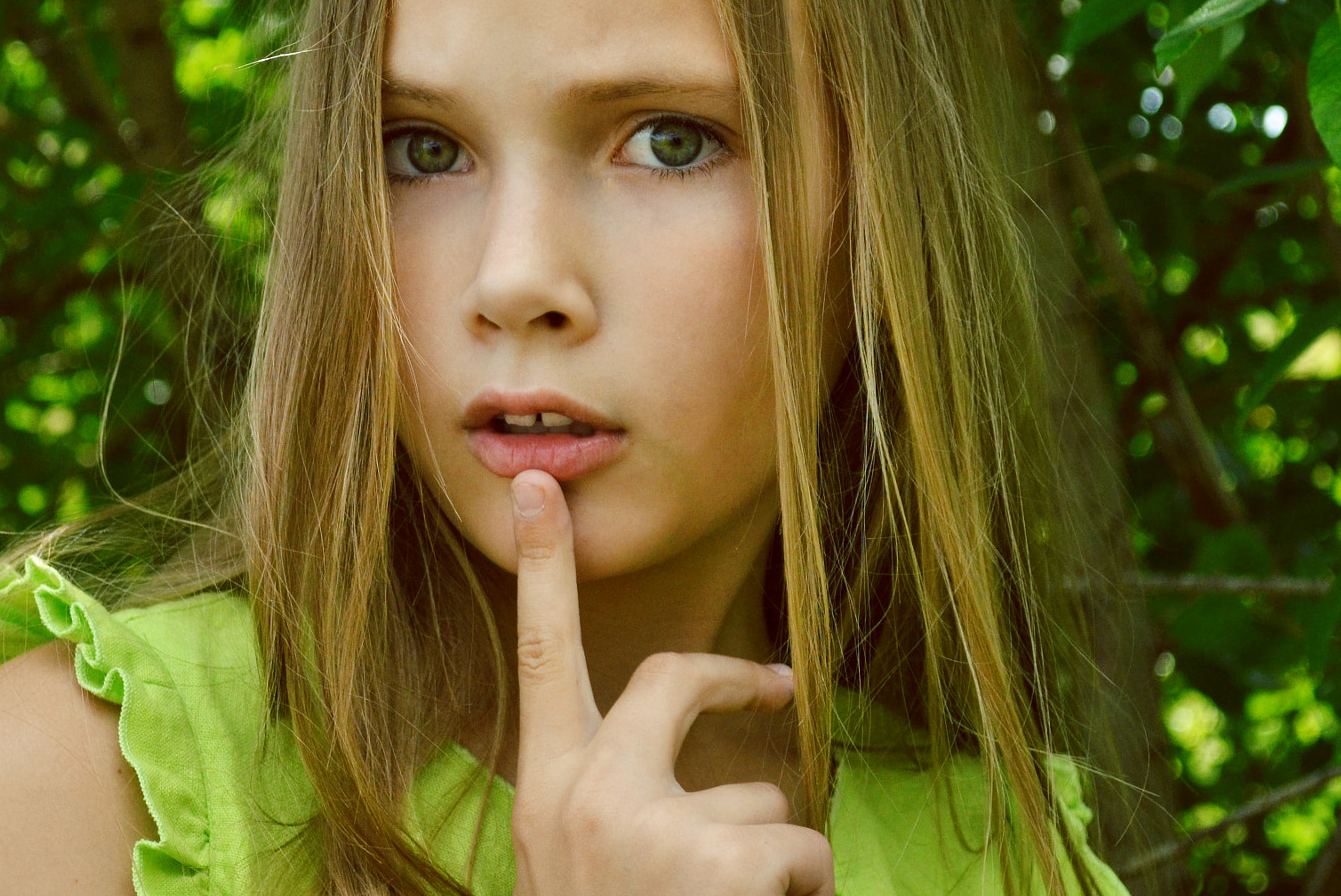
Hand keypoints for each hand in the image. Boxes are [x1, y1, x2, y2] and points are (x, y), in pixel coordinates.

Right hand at [507, 470, 834, 895]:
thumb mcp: (572, 871)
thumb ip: (604, 814)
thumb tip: (685, 783)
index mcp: (543, 793)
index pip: (539, 654)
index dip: (539, 564)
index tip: (537, 483)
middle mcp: (587, 794)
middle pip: (674, 678)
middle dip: (733, 678)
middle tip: (778, 686)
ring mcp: (654, 825)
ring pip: (758, 801)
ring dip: (767, 863)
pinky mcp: (725, 863)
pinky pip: (803, 853)